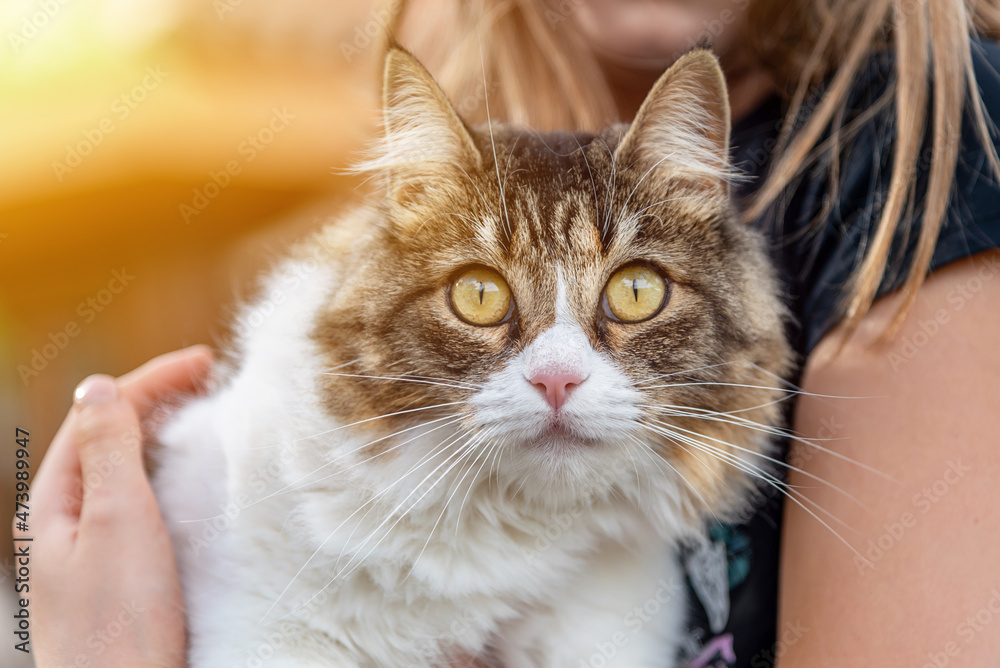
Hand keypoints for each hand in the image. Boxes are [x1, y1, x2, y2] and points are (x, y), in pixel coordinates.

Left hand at [20, 346, 212, 667]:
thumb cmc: (120, 621)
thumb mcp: (115, 520)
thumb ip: (107, 450)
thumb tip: (98, 386)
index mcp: (55, 503)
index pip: (99, 416)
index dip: (151, 380)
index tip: (206, 361)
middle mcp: (68, 521)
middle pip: (109, 437)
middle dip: (157, 399)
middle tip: (211, 378)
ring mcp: (93, 547)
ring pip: (125, 469)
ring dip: (163, 433)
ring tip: (205, 413)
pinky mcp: (121, 572)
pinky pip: (140, 502)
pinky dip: (168, 473)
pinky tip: (193, 476)